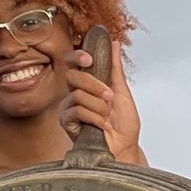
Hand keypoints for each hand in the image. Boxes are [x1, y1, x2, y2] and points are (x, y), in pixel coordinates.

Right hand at [60, 41, 144, 163]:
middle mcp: (75, 92)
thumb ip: (115, 68)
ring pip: (78, 95)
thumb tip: (114, 43)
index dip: (77, 56)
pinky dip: (94, 117)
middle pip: (74, 76)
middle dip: (96, 86)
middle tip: (110, 97)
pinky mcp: (66, 121)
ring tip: (108, 116)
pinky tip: (101, 125)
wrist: (124, 146)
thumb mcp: (122, 91)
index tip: (89, 59)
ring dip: (99, 106)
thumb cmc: (124, 124)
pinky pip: (76, 110)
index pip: (73, 62)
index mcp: (88, 83)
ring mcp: (69, 106)